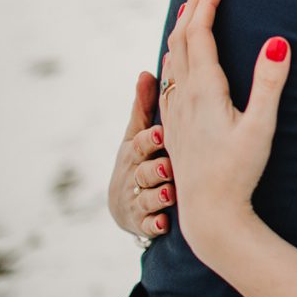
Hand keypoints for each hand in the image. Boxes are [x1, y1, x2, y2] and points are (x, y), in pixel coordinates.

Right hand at [108, 72, 174, 238]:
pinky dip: (154, 224)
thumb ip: (143, 106)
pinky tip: (164, 223)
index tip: (161, 133)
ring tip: (169, 195)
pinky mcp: (141, 223)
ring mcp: (136, 200)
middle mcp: (133, 175)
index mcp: (134, 151)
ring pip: (146, 198)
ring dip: (157, 196)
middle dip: (153, 169)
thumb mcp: (137, 133)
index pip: (139, 144)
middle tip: (166, 167)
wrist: (126, 204)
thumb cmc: (139, 159)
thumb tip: (147, 71)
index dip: (148, 140)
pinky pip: (148, 225)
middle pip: (142, 171)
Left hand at [159, 0, 290, 257]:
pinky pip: (168, 77)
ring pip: (170, 57)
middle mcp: (184, 97)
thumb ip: (270, 84)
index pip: (200, 35)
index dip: (207, 5)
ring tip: (191, 8)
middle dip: (193, 7)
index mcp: (205, 91)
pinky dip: (173, 53)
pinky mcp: (175, 125)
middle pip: (181, 39)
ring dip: (181, 28)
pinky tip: (176, 58)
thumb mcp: (262, 127)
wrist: (210, 213)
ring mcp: (176, 111)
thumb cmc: (240, 172)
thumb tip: (278, 42)